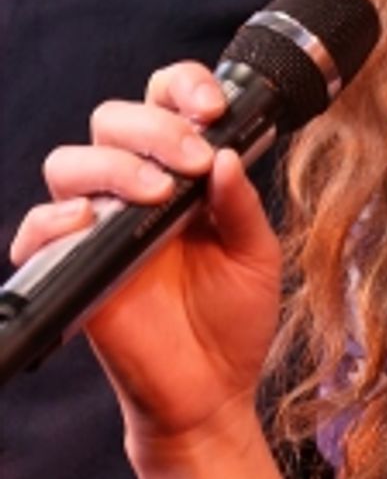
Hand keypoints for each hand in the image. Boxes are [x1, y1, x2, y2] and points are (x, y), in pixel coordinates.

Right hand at [9, 62, 283, 450]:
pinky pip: (38, 229)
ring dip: (113, 165)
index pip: (165, 101)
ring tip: (157, 193)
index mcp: (183, 174)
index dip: (183, 88)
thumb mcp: (256, 254)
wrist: (213, 391)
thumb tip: (227, 155)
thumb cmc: (234, 319)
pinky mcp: (76, 268)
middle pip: (113, 120)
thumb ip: (241, 204)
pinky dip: (56, 220)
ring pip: (71, 162)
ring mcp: (102, 228)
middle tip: (193, 160)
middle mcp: (137, 191)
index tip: (214, 109)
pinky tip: (92, 223)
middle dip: (154, 127)